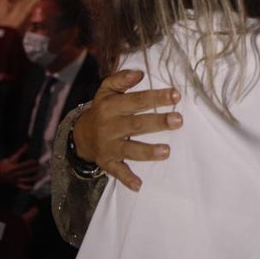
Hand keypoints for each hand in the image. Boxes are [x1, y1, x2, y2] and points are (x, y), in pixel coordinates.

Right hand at [0, 144, 39, 189]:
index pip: (22, 165)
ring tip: (39, 177)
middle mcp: (14, 174)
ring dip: (32, 179)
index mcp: (13, 167)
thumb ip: (20, 152)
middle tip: (40, 168)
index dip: (28, 163)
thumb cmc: (5, 164)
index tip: (35, 161)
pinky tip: (32, 188)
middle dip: (32, 170)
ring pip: (25, 180)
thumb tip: (27, 144)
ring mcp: (15, 180)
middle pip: (25, 172)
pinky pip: (21, 187)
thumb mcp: (12, 158)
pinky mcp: (15, 184)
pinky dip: (26, 188)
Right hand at [76, 69, 180, 190]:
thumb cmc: (103, 109)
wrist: (80, 135)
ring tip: (166, 151)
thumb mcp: (106, 91)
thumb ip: (120, 79)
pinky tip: (139, 185)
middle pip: (136, 124)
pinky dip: (127, 179)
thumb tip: (139, 73)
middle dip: (157, 123)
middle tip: (178, 120)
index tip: (176, 95)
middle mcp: (109, 126)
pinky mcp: (107, 162)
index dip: (155, 97)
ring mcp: (108, 146)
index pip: (135, 100)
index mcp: (110, 106)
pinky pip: (117, 172)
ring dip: (147, 151)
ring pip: (129, 150)